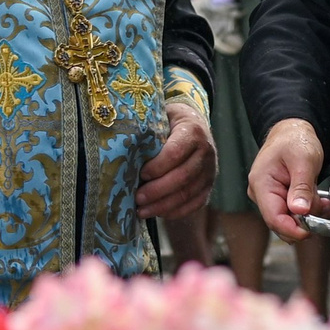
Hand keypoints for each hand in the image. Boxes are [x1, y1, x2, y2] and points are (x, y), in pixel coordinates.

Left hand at [138, 101, 214, 218]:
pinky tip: (158, 213)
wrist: (195, 123)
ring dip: (164, 205)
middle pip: (183, 177)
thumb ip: (148, 130)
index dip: (157, 166)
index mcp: (193, 131)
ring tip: (143, 211)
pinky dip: (176, 211)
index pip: (176, 152)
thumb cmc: (170, 121)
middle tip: (137, 198)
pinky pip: (195, 203)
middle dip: (158, 191)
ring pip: (189, 193)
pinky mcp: (209, 186)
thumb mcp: (161, 117)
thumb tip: (120, 148)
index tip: (140, 174)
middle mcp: (206, 152)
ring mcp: (210, 171)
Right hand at [248, 118, 327, 239]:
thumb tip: (299, 211)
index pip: (274, 218)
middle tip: (325, 212)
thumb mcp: (303, 160)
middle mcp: (261, 193)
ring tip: (325, 203)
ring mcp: (269, 197)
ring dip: (311, 215)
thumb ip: (301, 187)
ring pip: (291, 219)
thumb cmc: (294, 140)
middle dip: (305, 221)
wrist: (293, 131)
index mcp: (261, 183)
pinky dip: (309, 211)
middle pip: (282, 222)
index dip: (293, 229)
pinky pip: (294, 212)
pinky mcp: (279, 198)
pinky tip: (320, 202)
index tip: (312, 231)